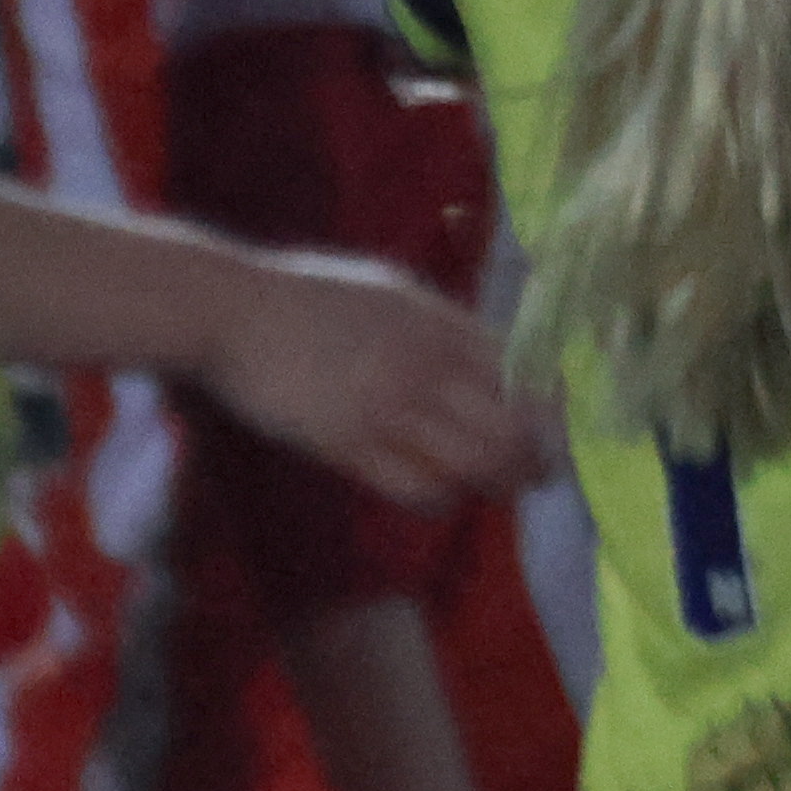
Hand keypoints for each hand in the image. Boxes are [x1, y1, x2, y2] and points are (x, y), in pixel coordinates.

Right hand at [196, 252, 539, 513]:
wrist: (230, 310)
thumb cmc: (310, 297)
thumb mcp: (391, 292)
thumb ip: (445, 324)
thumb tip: (499, 355)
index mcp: (438, 321)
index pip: (525, 372)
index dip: (554, 409)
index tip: (561, 428)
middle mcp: (422, 363)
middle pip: (511, 426)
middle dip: (536, 457)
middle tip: (541, 475)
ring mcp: (385, 405)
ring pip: (474, 463)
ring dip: (497, 483)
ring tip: (502, 490)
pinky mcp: (346, 443)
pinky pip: (417, 487)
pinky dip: (441, 498)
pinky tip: (442, 495)